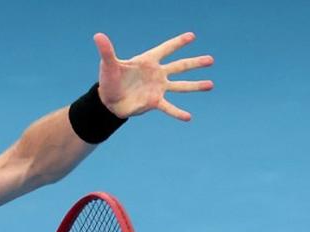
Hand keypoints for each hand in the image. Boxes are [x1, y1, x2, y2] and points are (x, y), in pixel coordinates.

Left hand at [95, 31, 213, 120]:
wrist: (108, 101)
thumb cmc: (109, 80)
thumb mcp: (108, 65)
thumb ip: (106, 51)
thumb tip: (97, 36)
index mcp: (147, 61)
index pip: (165, 49)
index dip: (178, 43)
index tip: (192, 36)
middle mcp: (156, 74)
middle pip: (179, 66)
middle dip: (195, 63)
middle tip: (211, 60)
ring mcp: (157, 88)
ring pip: (180, 85)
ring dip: (195, 85)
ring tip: (211, 85)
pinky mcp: (154, 102)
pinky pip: (168, 107)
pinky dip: (177, 112)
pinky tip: (188, 117)